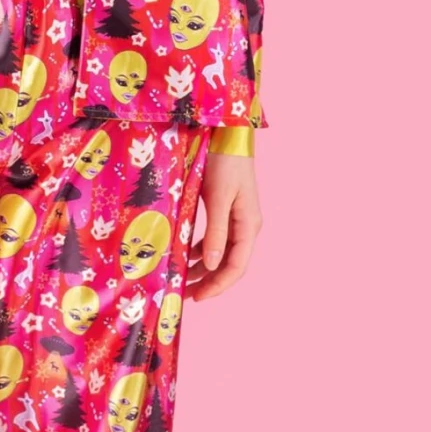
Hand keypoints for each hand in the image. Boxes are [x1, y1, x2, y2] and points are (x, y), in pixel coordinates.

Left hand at [187, 150, 261, 300]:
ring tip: (182, 279)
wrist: (228, 133)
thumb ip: (215, 232)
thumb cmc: (224, 162)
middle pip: (230, 264)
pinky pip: (215, 239)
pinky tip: (185, 255)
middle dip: (209, 282)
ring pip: (221, 253)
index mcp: (248, 225)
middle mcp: (246, 226)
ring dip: (203, 268)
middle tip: (186, 295)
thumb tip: (210, 265)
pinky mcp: (226, 210)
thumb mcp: (218, 198)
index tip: (197, 297)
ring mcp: (237, 218)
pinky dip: (201, 250)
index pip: (236, 266)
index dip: (218, 285)